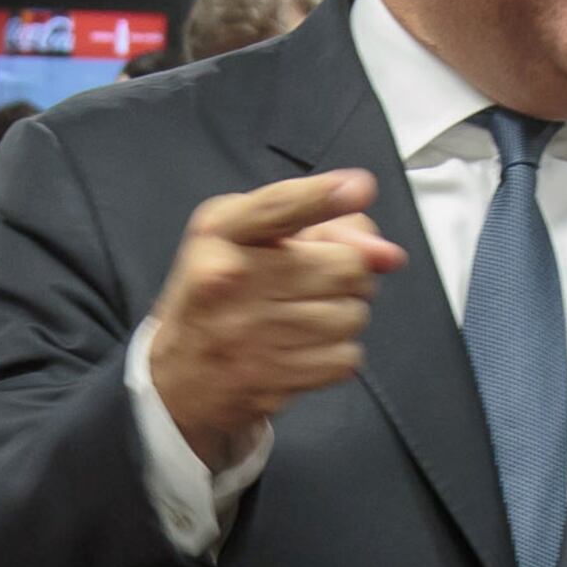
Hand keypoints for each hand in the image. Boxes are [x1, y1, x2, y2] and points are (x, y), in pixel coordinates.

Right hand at [145, 171, 407, 467]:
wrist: (179, 376)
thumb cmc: (220, 294)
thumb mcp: (244, 235)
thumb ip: (316, 219)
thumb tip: (387, 253)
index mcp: (219, 232)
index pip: (278, 207)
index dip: (324, 197)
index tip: (359, 188)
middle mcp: (229, 278)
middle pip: (346, 266)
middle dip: (348, 273)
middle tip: (315, 281)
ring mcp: (249, 334)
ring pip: (353, 314)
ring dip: (343, 315)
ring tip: (303, 316)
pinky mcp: (270, 379)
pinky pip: (347, 358)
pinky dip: (336, 353)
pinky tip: (303, 347)